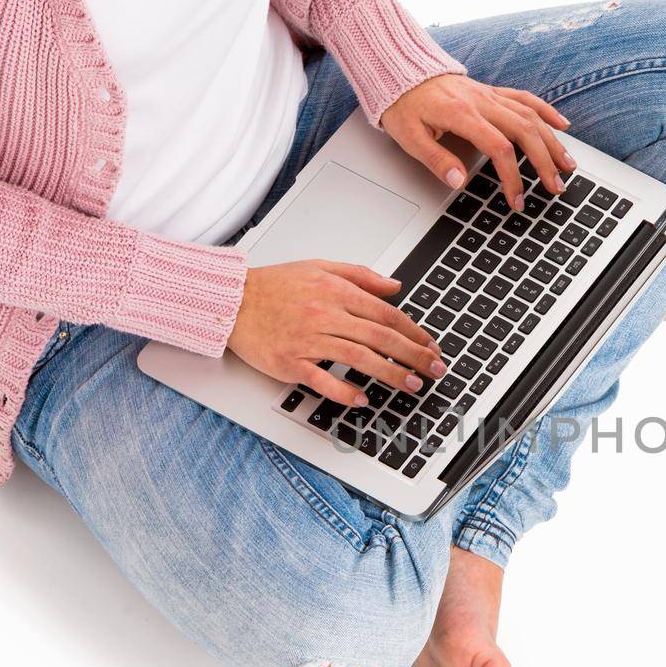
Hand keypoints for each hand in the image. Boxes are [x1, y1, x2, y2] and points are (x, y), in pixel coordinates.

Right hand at [226, 260, 445, 405]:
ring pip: (359, 358)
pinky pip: (322, 379)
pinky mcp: (291, 362)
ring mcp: (308, 340)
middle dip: (413, 355)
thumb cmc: (274, 285)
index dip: (413, 332)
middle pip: (380, 337)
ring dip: (390, 373)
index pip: (385, 313)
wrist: (230, 300)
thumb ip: (360, 276)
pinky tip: (363, 399)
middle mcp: (325, 314)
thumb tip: (395, 286)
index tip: (431, 346)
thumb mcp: (320, 267)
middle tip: (435, 369)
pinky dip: (344, 391)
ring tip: (412, 384)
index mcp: (336, 291)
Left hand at [381, 74, 574, 209]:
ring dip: (552, 141)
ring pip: (530, 116)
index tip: (517, 199)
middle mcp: (482, 102)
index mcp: (463, 115)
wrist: (401, 71)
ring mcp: (490, 96)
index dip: (513, 177)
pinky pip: (524, 98)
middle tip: (556, 187)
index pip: (499, 148)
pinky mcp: (492, 92)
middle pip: (525, 132)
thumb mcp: (409, 137)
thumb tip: (458, 181)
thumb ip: (435, 159)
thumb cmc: (404, 105)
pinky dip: (546, 111)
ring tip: (567, 165)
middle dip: (544, 162)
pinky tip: (563, 125)